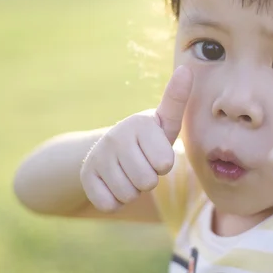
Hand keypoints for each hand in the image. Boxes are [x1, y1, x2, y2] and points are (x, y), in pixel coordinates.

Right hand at [80, 65, 192, 212]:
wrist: (108, 151)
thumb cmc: (147, 139)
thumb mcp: (164, 122)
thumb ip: (176, 99)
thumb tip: (187, 69)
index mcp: (139, 123)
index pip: (164, 163)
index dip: (163, 163)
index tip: (156, 150)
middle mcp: (116, 136)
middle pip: (147, 182)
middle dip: (148, 179)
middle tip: (141, 164)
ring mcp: (98, 156)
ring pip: (128, 194)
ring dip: (132, 190)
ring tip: (128, 172)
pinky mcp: (86, 177)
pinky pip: (110, 204)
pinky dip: (115, 200)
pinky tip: (113, 182)